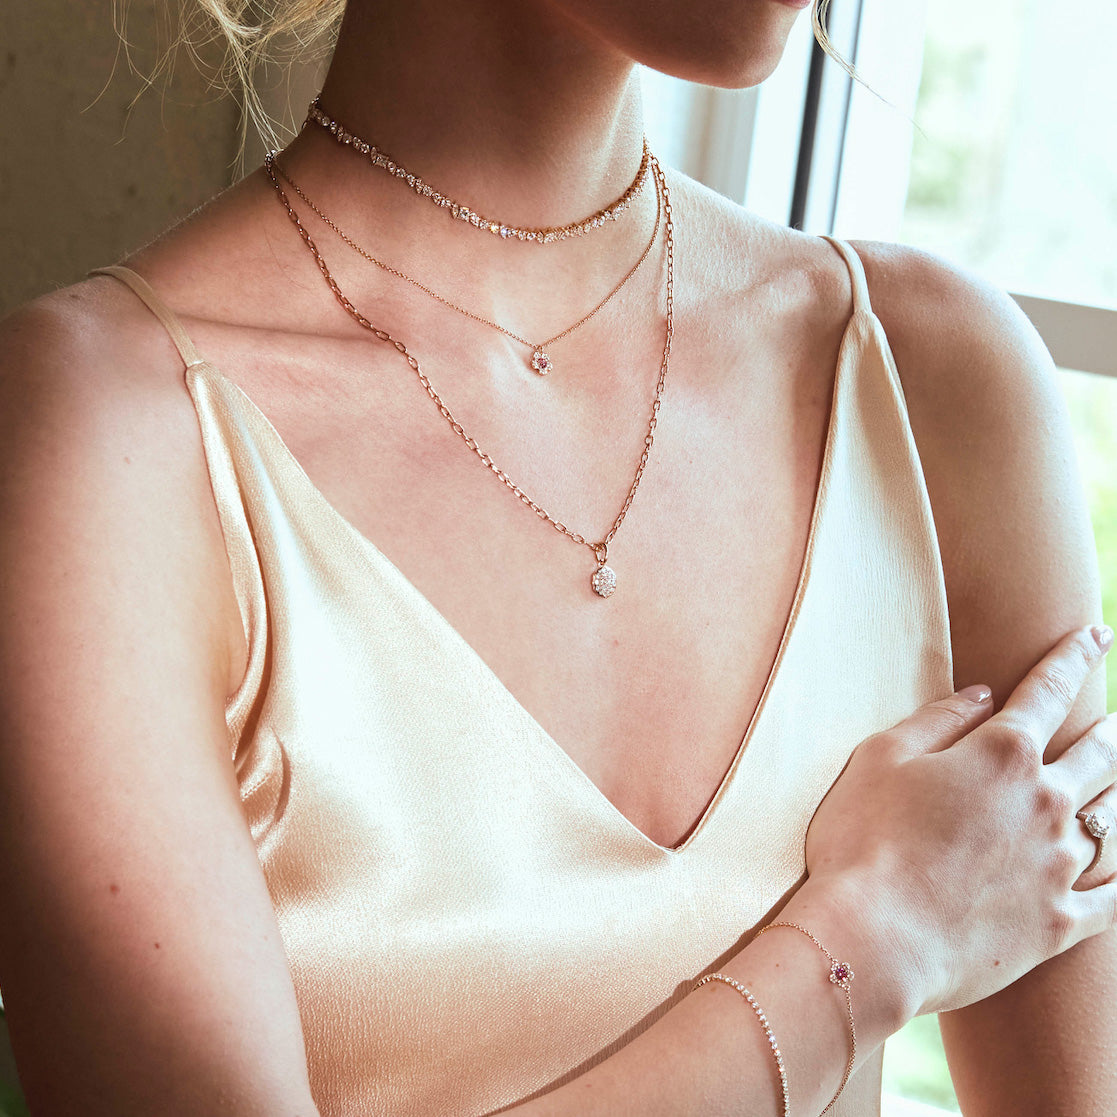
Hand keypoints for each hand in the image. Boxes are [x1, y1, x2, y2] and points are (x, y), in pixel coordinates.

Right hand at [803, 624, 1115, 1017]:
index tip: (1097, 633)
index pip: (1049, 688)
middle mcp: (1045, 801)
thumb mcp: (881, 758)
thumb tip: (983, 695)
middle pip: (1097, 751)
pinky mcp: (1061, 921)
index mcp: (1000, 752)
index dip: (1075, 654)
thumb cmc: (864, 839)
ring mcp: (1060, 864)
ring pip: (1112, 817)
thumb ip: (937, 720)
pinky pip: (1115, 894)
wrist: (876, 937)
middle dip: (1108, 728)